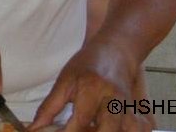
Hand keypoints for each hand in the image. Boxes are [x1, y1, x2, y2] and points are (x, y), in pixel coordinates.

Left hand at [31, 41, 148, 131]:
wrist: (116, 50)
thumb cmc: (88, 65)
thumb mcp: (64, 81)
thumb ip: (49, 107)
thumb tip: (35, 128)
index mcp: (92, 90)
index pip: (80, 123)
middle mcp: (114, 102)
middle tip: (77, 129)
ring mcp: (130, 110)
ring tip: (91, 127)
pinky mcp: (141, 117)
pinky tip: (108, 128)